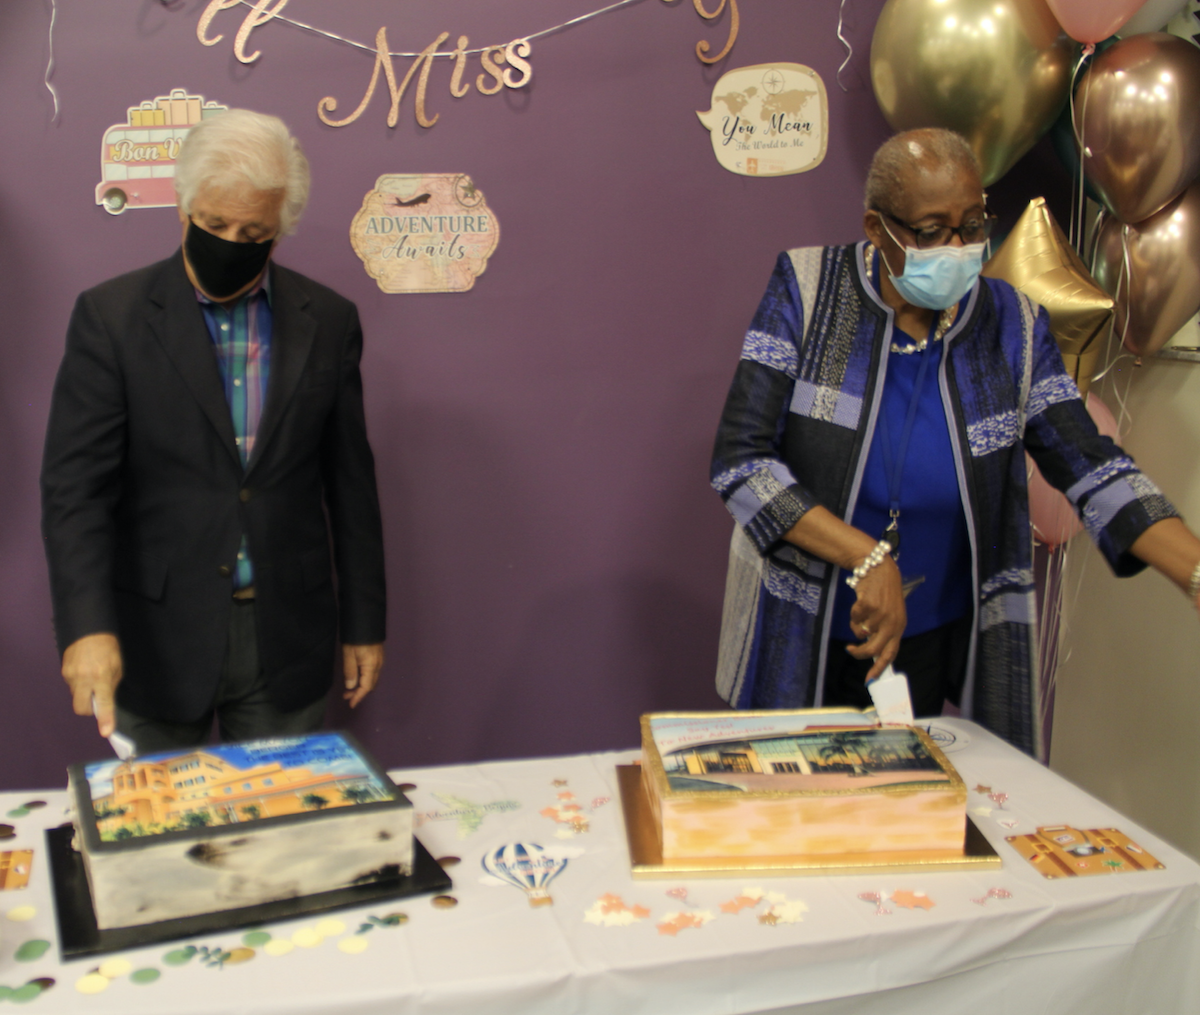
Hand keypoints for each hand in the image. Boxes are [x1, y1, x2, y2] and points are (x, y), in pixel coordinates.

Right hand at [61, 633, 122, 736]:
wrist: (89, 629)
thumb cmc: (109, 648)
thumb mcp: (117, 667)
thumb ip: (111, 686)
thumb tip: (105, 702)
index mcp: (102, 677)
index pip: (104, 703)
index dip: (105, 719)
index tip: (106, 732)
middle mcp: (84, 679)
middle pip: (81, 708)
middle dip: (89, 709)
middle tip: (97, 699)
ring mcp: (71, 676)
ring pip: (76, 696)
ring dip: (84, 693)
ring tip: (92, 677)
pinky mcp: (63, 672)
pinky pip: (72, 686)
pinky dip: (79, 684)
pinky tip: (85, 671)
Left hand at [342, 642, 383, 707]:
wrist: (366, 621)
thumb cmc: (355, 638)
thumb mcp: (348, 654)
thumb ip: (350, 671)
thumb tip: (351, 686)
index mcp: (371, 666)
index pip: (366, 687)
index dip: (358, 697)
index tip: (351, 704)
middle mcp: (378, 665)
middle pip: (371, 685)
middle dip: (360, 693)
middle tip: (346, 696)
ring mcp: (380, 660)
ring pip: (373, 679)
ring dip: (362, 686)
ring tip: (350, 688)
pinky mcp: (378, 656)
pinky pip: (374, 673)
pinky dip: (366, 679)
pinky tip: (358, 677)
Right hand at [845, 556, 905, 680]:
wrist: (880, 569)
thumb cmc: (884, 593)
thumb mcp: (890, 614)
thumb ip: (883, 631)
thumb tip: (871, 650)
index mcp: (899, 627)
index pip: (890, 653)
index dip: (879, 668)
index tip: (869, 679)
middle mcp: (891, 623)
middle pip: (872, 648)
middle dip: (858, 652)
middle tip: (850, 649)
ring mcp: (880, 615)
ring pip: (859, 632)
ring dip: (856, 625)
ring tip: (862, 612)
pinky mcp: (868, 606)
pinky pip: (854, 619)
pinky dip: (854, 613)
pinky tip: (860, 603)